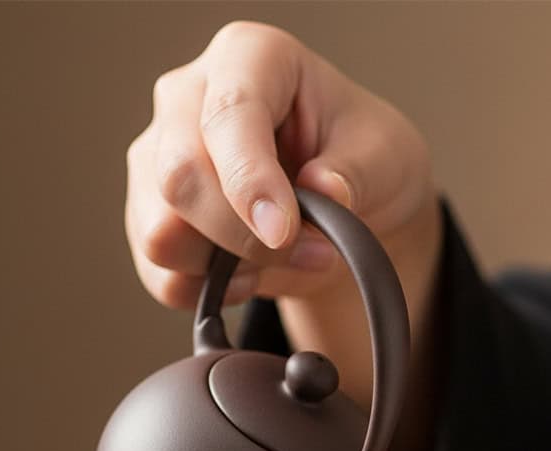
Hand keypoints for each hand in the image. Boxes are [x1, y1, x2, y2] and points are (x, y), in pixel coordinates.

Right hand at [124, 20, 443, 450]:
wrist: (358, 200)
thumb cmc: (373, 163)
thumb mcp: (391, 159)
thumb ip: (358, 174)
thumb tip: (320, 194)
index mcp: (254, 62)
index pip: (226, 110)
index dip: (252, 177)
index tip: (292, 228)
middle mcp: (191, 100)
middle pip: (180, 175)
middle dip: (251, 234)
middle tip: (314, 253)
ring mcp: (166, 160)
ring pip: (161, 223)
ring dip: (233, 265)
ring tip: (294, 262)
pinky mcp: (159, 219)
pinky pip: (159, 267)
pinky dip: (206, 288)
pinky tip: (253, 282)